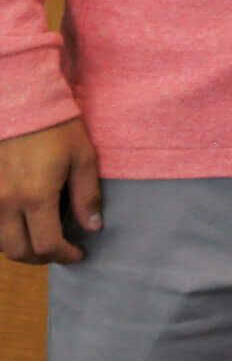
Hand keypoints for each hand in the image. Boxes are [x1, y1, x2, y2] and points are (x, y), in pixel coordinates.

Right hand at [0, 117, 101, 264]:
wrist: (20, 103)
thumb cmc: (56, 127)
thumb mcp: (82, 157)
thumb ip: (87, 195)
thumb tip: (93, 227)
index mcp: (36, 197)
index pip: (47, 245)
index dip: (65, 256)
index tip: (79, 253)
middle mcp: (6, 203)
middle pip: (19, 252)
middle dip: (43, 258)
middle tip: (60, 251)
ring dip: (20, 249)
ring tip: (40, 241)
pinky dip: (3, 235)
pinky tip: (19, 227)